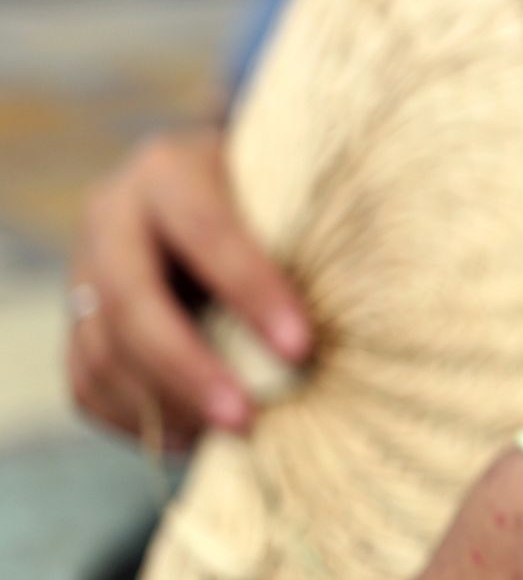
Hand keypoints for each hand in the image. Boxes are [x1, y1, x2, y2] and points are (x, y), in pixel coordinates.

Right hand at [66, 127, 309, 446]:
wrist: (209, 185)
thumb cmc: (270, 193)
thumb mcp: (284, 190)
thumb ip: (304, 236)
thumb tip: (360, 311)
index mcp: (170, 171)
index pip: (207, 231)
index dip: (251, 291)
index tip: (302, 348)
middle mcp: (112, 217)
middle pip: (132, 303)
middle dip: (190, 369)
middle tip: (247, 419)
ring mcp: (83, 272)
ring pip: (102, 352)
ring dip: (165, 405)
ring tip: (230, 433)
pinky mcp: (78, 321)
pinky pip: (88, 383)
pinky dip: (137, 418)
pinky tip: (193, 435)